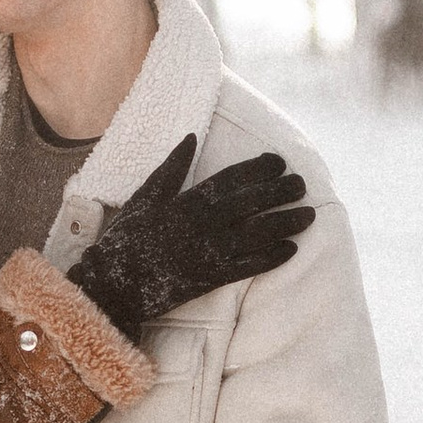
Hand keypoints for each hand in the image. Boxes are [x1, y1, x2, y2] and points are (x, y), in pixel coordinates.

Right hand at [67, 132, 313, 339]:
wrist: (113, 285)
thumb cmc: (125, 238)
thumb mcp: (144, 197)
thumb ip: (170, 168)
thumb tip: (191, 137)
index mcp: (187, 201)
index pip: (231, 179)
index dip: (258, 168)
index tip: (278, 161)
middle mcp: (203, 224)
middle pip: (251, 203)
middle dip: (280, 192)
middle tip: (302, 184)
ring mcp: (209, 252)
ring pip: (257, 233)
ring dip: (286, 222)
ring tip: (309, 215)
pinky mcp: (210, 277)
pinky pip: (248, 266)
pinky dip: (271, 258)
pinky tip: (291, 249)